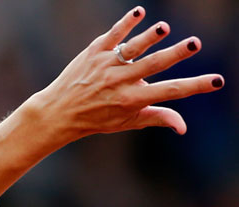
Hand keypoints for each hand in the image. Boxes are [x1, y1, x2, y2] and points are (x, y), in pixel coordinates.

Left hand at [30, 6, 222, 143]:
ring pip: (131, 49)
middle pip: (153, 65)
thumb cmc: (97, 118)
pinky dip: (125, 23)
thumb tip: (184, 127)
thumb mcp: (127, 121)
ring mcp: (106, 65)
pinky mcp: (94, 52)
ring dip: (148, 37)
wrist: (58, 112)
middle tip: (195, 43)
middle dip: (175, 54)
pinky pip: (112, 36)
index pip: (170, 91)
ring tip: (164, 28)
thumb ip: (156, 117)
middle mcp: (120, 82)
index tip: (217, 81)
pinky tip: (139, 11)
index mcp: (133, 99)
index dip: (195, 86)